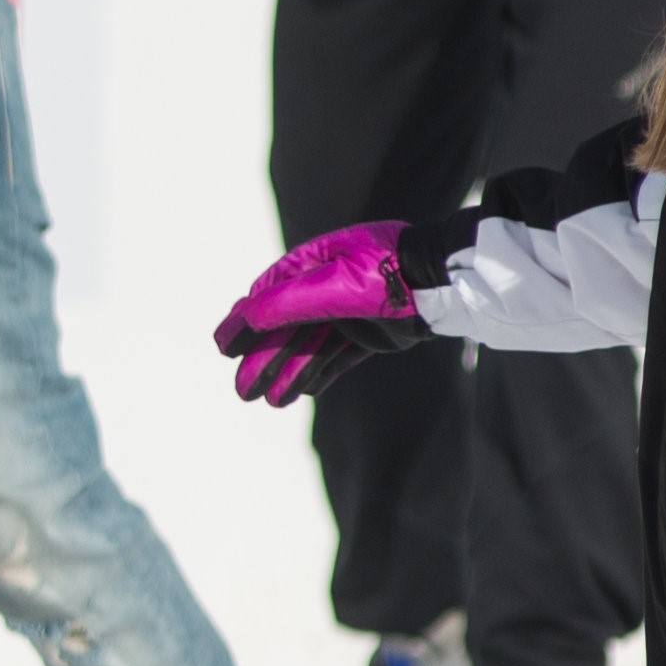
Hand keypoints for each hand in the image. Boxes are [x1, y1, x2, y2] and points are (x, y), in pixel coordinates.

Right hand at [211, 221, 426, 404]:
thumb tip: (241, 319)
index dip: (243, 323)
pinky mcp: (372, 334)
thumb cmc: (384, 277)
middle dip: (262, 359)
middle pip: (285, 327)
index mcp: (312, 263)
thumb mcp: (328, 287)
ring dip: (288, 372)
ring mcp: (351, 311)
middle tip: (242, 391)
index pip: (267, 295)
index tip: (223, 349)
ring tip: (270, 402)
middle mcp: (328, 285)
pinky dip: (318, 373)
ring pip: (310, 346)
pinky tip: (301, 392)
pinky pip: (337, 357)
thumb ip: (283, 304)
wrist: (442, 285)